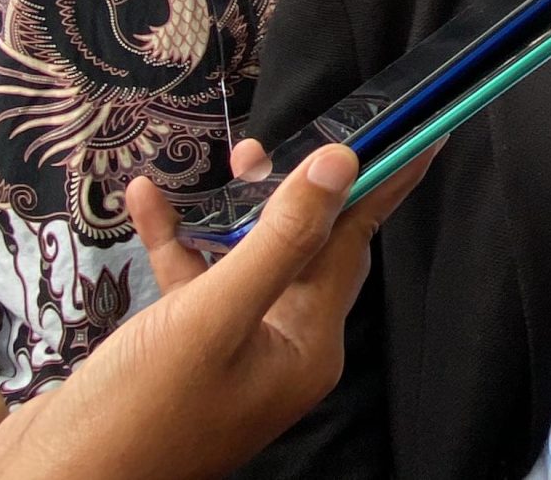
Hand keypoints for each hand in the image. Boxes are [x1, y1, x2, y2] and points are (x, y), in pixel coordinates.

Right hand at [0, 143, 431, 479]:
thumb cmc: (134, 419)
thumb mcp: (213, 318)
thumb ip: (278, 240)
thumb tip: (339, 167)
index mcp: (305, 347)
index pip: (355, 243)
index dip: (381, 182)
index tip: (415, 131)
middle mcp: (278, 350)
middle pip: (307, 249)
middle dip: (300, 190)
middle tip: (289, 138)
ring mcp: (232, 353)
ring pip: (249, 261)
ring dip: (234, 211)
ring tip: (230, 161)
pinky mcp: (183, 353)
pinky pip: (195, 282)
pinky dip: (177, 241)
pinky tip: (151, 202)